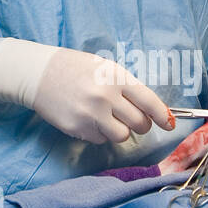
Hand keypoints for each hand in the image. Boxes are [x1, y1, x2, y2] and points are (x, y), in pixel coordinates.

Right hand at [31, 47, 174, 144]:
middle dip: (141, 124)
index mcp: (115, 77)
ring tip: (108, 118)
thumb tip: (151, 111)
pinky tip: (88, 118)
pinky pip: (101, 139)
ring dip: (120, 131)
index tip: (170, 123)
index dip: (163, 116)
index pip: (149, 101)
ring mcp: (91, 114)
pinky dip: (100, 133)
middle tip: (132, 119)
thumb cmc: (74, 68)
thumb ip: (126, 87)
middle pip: (139, 123)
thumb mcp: (104, 68)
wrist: (38, 74)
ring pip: (122, 136)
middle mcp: (105, 96)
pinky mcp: (78, 128)